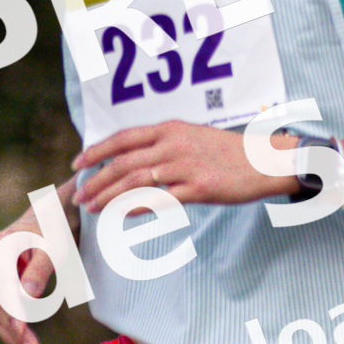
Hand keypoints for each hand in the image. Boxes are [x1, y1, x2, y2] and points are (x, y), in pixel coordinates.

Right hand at [0, 191, 73, 343]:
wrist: (52, 220)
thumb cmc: (56, 231)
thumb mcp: (54, 246)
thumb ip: (39, 269)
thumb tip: (27, 296)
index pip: (1, 286)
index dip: (12, 311)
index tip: (23, 332)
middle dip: (13, 331)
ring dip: (10, 335)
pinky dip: (10, 328)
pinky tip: (24, 343)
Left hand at [74, 119, 271, 214]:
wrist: (264, 160)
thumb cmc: (227, 152)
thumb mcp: (193, 136)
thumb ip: (164, 144)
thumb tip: (133, 157)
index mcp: (170, 129)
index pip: (123, 138)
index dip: (97, 151)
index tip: (78, 164)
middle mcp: (174, 144)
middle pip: (124, 163)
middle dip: (97, 180)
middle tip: (80, 196)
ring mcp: (186, 166)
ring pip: (136, 181)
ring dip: (110, 196)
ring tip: (94, 208)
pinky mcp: (199, 188)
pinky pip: (160, 199)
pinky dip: (137, 207)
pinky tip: (121, 215)